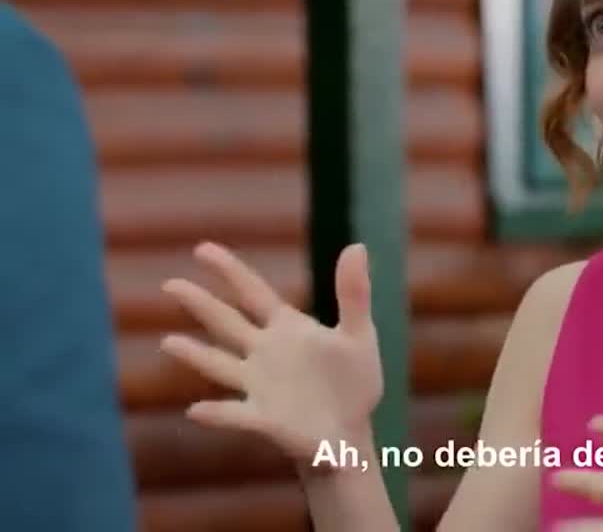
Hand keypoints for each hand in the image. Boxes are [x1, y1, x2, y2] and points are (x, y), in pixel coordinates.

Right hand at [159, 241, 383, 466]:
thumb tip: (356, 246)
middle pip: (226, 322)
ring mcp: (259, 385)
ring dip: (195, 355)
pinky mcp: (263, 418)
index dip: (230, 271)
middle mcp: (265, 353)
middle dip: (200, 303)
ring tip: (169, 342)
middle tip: (170, 283)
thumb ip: (353, 294)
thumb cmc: (352, 381)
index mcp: (288, 328)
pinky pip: (235, 414)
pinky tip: (196, 410)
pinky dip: (216, 413)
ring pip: (220, 365)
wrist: (351, 431)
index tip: (202, 248)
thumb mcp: (359, 334)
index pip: (253, 292)